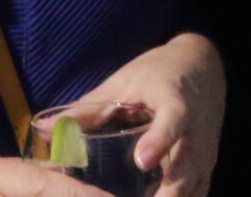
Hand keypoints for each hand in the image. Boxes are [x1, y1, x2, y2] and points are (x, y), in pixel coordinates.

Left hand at [47, 32, 223, 196]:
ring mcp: (205, 152)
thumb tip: (42, 128)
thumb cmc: (158, 72)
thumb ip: (86, 110)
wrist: (203, 66)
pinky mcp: (207, 166)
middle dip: (167, 194)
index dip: (159, 141)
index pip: (174, 121)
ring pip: (194, 188)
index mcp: (175, 101)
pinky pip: (198, 193)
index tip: (141, 161)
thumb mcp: (123, 83)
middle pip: (188, 168)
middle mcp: (196, 130)